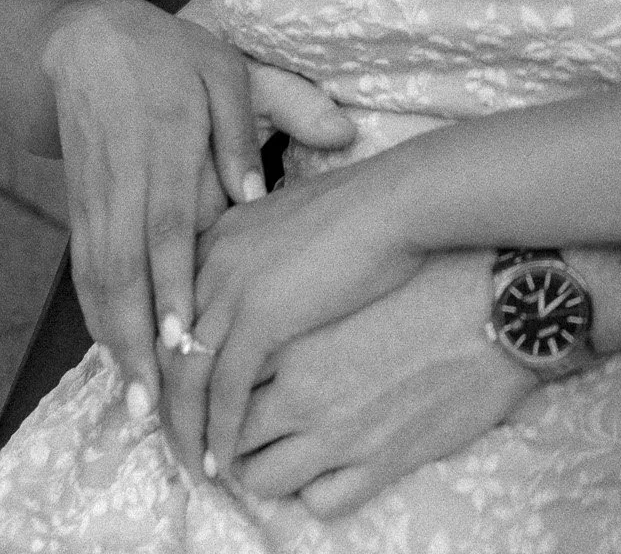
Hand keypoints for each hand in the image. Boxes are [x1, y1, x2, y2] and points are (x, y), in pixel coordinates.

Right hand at [39, 0, 355, 416]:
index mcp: (169, 141)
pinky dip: (97, 318)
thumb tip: (338, 135)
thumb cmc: (171, 55)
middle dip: (139, 339)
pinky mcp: (81, 208)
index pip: (170, 223)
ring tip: (138, 399)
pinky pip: (85, 271)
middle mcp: (128, 177)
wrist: (86, 42)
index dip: (174, 283)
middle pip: (127, 268)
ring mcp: (98, 197)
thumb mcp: (229, 66)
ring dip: (115, 341)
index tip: (187, 336)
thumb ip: (277, 106)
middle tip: (157, 402)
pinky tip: (116, 355)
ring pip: (100, 279)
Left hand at [191, 145, 429, 477]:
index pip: (171, 312)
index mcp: (221, 237)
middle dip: (169, 404)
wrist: (400, 204)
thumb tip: (274, 275)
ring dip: (188, 430)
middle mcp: (212, 262)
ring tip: (199, 469)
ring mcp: (230, 289)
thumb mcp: (300, 221)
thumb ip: (272, 250)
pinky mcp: (258, 318)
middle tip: (179, 445)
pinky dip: (220, 431)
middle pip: (169, 348)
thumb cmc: (368, 210)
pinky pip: (224, 389)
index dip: (169, 363)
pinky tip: (226, 461)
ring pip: (188, 376)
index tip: (176, 401)